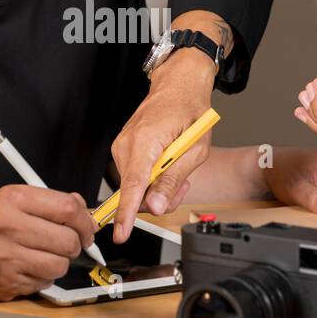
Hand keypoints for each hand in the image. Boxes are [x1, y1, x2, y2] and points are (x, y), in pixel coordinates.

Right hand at [0, 186, 96, 300]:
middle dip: (74, 243)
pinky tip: (26, 267)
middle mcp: (8, 228)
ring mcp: (6, 260)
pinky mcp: (5, 285)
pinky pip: (43, 283)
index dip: (85, 220)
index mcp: (11, 201)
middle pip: (68, 240)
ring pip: (60, 266)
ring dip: (59, 262)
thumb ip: (46, 202)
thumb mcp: (8, 200)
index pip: (67, 208)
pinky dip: (42, 277)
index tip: (86, 227)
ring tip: (43, 255)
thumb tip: (82, 210)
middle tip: (65, 242)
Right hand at [110, 49, 215, 242]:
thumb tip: (158, 205)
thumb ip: (174, 179)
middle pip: (136, 191)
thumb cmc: (189, 110)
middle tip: (182, 183)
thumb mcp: (195, 149)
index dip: (127, 213)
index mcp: (145, 142)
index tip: (121, 233)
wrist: (177, 84)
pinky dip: (152, 177)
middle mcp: (127, 143)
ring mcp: (121, 145)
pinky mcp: (122, 148)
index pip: (133, 186)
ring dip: (158, 187)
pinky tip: (165, 163)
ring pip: (136, 186)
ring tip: (177, 166)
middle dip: (159, 197)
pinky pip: (135, 175)